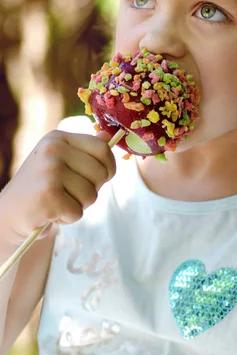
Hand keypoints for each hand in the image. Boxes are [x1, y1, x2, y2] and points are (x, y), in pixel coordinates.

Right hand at [0, 130, 115, 246]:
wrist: (9, 213)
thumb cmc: (41, 188)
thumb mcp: (62, 162)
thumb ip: (85, 150)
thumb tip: (107, 135)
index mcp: (58, 138)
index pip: (103, 149)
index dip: (109, 168)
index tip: (100, 179)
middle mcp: (53, 150)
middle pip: (101, 174)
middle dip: (92, 190)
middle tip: (70, 194)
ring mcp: (49, 171)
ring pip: (91, 195)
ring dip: (79, 206)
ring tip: (59, 202)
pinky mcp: (48, 196)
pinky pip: (78, 212)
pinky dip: (67, 218)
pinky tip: (51, 213)